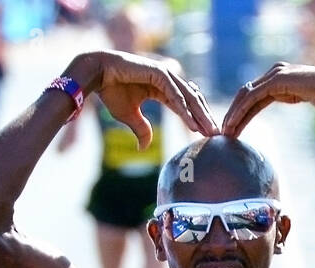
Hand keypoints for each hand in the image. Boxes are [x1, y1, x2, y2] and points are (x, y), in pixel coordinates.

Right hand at [86, 50, 217, 147]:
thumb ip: (141, 129)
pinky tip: (192, 123)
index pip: (185, 106)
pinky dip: (184, 110)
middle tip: (216, 136)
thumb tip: (145, 148)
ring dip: (199, 116)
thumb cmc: (111, 91)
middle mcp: (166, 80)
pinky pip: (174, 95)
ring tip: (209, 132)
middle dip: (204, 119)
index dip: (196, 120)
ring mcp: (164, 74)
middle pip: (191, 101)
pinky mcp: (159, 72)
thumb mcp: (130, 116)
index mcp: (162, 88)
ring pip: (187, 98)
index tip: (207, 136)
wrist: (97, 75)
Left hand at [221, 63, 314, 135]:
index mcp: (278, 75)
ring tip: (225, 133)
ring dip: (233, 115)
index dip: (240, 112)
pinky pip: (253, 98)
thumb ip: (290, 95)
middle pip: (245, 94)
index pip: (252, 95)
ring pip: (246, 96)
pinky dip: (241, 112)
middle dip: (233, 114)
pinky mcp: (277, 81)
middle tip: (223, 133)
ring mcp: (275, 74)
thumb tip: (287, 100)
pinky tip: (233, 125)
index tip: (232, 129)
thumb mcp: (302, 96)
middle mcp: (274, 72)